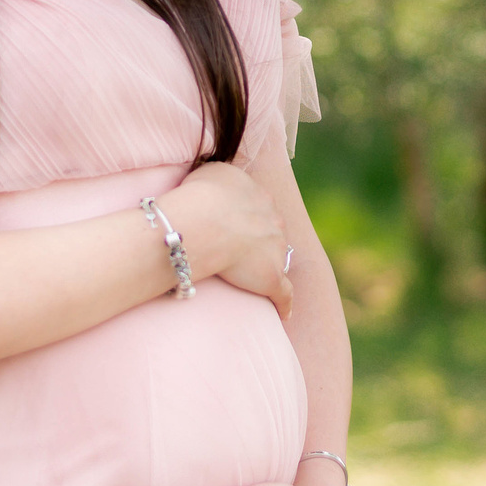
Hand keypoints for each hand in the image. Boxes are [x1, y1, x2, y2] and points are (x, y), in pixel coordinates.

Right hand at [163, 162, 290, 317]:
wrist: (205, 221)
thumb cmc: (200, 195)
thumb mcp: (212, 171)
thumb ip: (221, 175)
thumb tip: (217, 182)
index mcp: (260, 197)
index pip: (260, 208)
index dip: (248, 218)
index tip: (235, 226)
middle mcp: (274, 221)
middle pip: (272, 233)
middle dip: (262, 241)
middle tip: (242, 252)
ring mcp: (276, 250)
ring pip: (278, 260)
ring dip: (269, 268)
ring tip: (254, 281)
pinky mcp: (271, 277)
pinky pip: (283, 294)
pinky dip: (284, 304)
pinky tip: (284, 313)